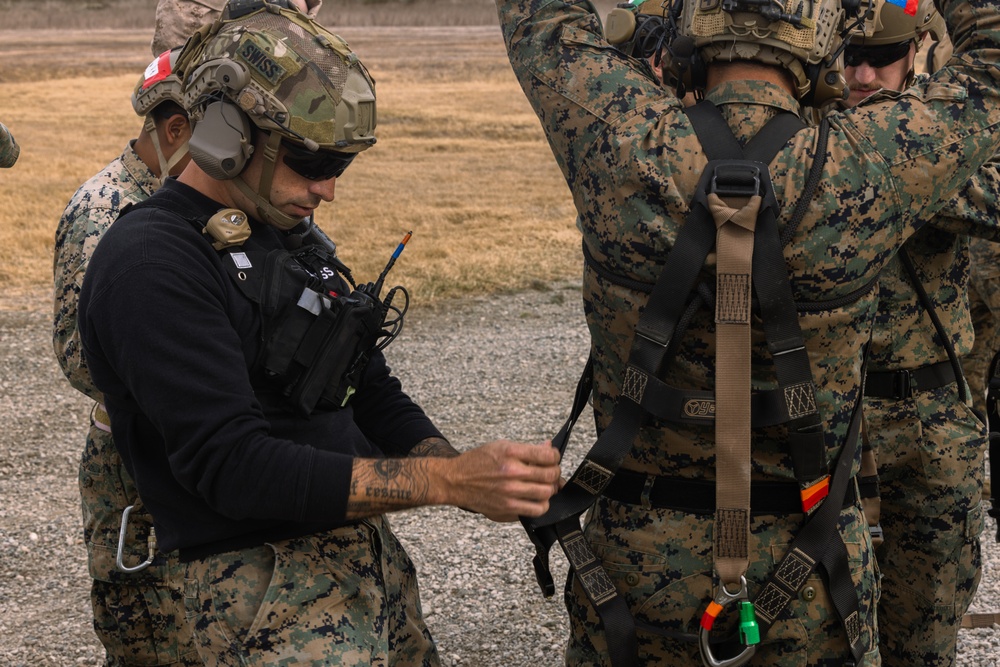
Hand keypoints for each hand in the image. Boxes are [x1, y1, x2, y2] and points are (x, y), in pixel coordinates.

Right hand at [439, 439, 560, 521]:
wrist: (455, 481)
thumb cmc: (477, 462)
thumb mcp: (501, 447)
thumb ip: (527, 450)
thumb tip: (548, 448)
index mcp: (510, 453)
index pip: (547, 456)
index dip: (555, 457)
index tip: (553, 458)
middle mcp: (511, 473)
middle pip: (550, 475)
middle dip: (554, 473)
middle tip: (551, 473)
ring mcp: (509, 493)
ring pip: (546, 494)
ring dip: (549, 489)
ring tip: (543, 486)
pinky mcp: (507, 509)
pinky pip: (536, 510)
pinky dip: (541, 505)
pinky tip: (536, 499)